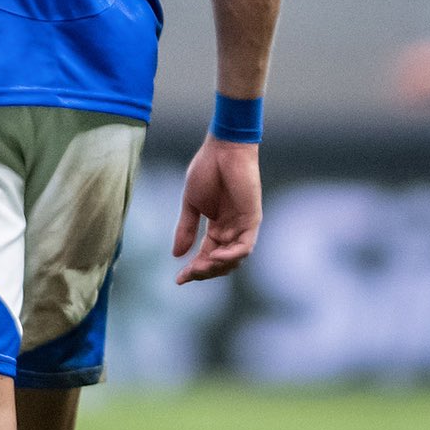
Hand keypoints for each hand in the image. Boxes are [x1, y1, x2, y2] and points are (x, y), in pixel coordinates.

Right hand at [173, 135, 260, 284]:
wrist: (223, 150)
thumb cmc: (207, 170)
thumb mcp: (191, 204)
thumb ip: (185, 229)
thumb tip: (176, 255)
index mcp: (217, 226)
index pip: (206, 255)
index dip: (193, 269)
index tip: (178, 280)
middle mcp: (231, 230)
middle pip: (220, 262)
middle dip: (203, 271)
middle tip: (188, 275)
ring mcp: (243, 226)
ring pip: (233, 259)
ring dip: (216, 267)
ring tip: (199, 268)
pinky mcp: (252, 219)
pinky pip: (244, 246)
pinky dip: (231, 255)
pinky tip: (215, 257)